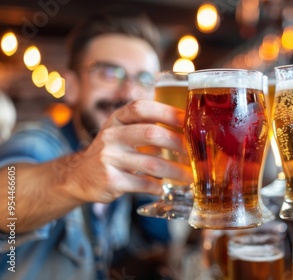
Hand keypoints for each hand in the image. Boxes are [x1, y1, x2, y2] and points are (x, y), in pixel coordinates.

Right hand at [65, 100, 192, 202]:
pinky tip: (165, 187)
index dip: (167, 111)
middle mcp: (111, 135)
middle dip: (178, 143)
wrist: (78, 177)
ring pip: (151, 163)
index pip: (142, 108)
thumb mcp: (123, 133)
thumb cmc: (113, 152)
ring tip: (190, 176)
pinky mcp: (110, 180)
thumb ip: (149, 128)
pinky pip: (143, 183)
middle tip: (195, 153)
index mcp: (117, 119)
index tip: (188, 119)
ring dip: (176, 170)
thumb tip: (189, 130)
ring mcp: (108, 158)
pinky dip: (159, 186)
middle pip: (150, 133)